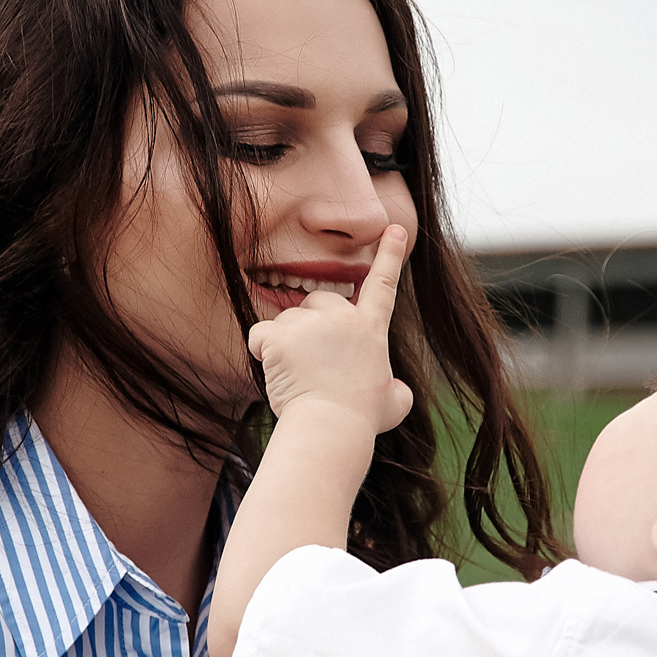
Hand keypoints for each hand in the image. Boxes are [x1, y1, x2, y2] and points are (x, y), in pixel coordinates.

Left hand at [245, 225, 413, 432]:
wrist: (331, 426)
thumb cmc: (360, 419)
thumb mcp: (394, 405)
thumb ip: (395, 390)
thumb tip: (394, 391)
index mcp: (371, 329)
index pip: (383, 285)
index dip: (389, 256)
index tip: (392, 230)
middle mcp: (343, 317)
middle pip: (319, 299)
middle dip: (311, 324)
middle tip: (314, 361)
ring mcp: (311, 323)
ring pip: (287, 321)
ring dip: (286, 344)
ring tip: (298, 375)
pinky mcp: (281, 334)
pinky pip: (261, 336)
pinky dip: (263, 354)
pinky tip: (279, 373)